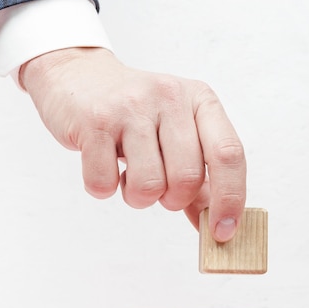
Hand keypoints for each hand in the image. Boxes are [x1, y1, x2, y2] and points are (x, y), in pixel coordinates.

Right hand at [20, 47, 245, 241]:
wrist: (78, 75)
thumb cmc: (133, 114)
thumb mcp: (174, 134)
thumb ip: (198, 182)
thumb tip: (215, 230)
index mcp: (199, 100)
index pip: (228, 154)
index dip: (230, 199)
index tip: (222, 232)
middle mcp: (170, 97)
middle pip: (187, 178)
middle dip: (172, 200)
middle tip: (157, 188)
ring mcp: (130, 107)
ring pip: (148, 186)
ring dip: (137, 197)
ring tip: (127, 176)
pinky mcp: (94, 121)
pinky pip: (104, 183)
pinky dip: (102, 188)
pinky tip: (102, 165)